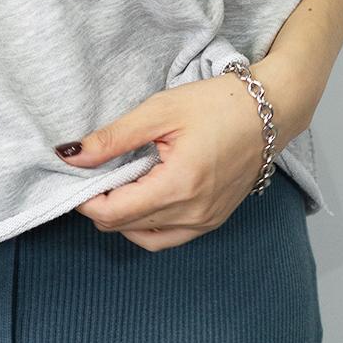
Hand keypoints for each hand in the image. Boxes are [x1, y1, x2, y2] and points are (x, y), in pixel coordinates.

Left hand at [58, 60, 311, 249]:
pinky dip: (147, 224)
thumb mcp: (159, 111)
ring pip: (144, 238)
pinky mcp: (213, 221)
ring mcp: (205, 222)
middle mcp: (193, 214)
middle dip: (102, 205)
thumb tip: (71, 156)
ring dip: (123, 217)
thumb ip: (113, 138)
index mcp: (178, 187)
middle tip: (98, 172)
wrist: (271, 111)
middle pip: (124, 228)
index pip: (112, 214)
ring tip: (122, 182)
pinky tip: (144, 194)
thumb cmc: (218, 104)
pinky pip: (168, 237)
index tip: (78, 175)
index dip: (85, 199)